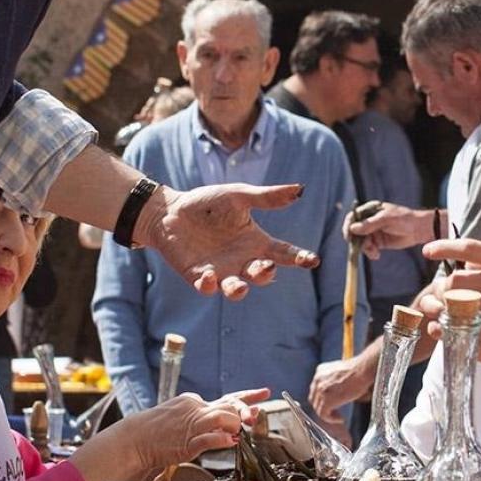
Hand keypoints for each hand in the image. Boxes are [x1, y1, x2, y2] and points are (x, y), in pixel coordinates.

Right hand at [83, 389, 267, 480]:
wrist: (135, 439)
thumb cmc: (158, 431)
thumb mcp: (181, 416)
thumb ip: (204, 418)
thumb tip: (230, 425)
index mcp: (195, 403)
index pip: (227, 397)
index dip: (248, 396)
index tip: (265, 393)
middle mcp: (195, 409)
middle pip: (228, 406)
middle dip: (246, 411)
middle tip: (255, 416)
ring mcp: (191, 425)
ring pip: (222, 418)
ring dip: (236, 424)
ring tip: (240, 432)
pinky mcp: (186, 443)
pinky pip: (208, 438)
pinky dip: (222, 439)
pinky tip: (231, 441)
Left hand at [140, 184, 318, 299]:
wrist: (169, 212)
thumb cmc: (207, 204)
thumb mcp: (238, 196)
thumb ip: (267, 197)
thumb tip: (299, 189)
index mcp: (255, 242)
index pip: (283, 253)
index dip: (299, 257)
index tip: (311, 260)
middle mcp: (242, 261)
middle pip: (262, 275)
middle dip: (265, 274)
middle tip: (265, 265)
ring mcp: (221, 272)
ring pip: (236, 290)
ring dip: (239, 290)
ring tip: (240, 287)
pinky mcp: (197, 277)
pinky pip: (206, 288)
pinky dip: (208, 285)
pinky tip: (207, 275)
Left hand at [309, 353, 376, 420]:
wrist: (363, 370)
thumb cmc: (359, 371)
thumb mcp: (341, 372)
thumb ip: (335, 382)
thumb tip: (338, 395)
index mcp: (320, 371)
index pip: (315, 389)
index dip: (322, 398)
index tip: (332, 403)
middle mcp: (317, 379)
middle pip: (314, 398)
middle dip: (323, 407)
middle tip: (334, 412)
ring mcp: (320, 390)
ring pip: (318, 408)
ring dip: (328, 414)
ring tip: (339, 416)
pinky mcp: (327, 400)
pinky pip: (323, 414)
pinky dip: (331, 419)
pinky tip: (341, 419)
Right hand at [346, 202, 432, 260]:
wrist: (419, 229)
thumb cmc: (404, 219)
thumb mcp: (386, 219)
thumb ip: (369, 224)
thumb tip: (353, 228)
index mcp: (370, 210)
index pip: (353, 217)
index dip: (348, 226)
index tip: (349, 236)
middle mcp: (370, 221)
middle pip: (355, 232)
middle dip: (357, 241)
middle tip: (364, 247)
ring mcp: (374, 232)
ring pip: (362, 242)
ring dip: (365, 248)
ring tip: (374, 252)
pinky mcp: (379, 242)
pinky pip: (370, 248)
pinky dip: (371, 253)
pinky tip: (377, 255)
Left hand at [421, 238, 480, 370]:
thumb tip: (464, 266)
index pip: (467, 248)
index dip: (443, 248)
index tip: (428, 251)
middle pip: (454, 280)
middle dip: (442, 288)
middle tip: (440, 294)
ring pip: (454, 306)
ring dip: (442, 309)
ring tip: (441, 311)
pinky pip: (461, 331)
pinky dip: (447, 331)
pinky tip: (444, 329)